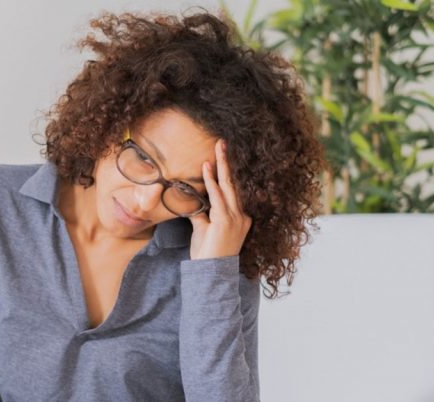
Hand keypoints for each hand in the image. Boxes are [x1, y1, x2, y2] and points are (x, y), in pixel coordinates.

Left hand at [187, 138, 252, 260]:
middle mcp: (241, 217)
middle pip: (233, 184)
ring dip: (220, 167)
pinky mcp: (225, 222)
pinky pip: (218, 198)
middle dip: (227, 163)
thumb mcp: (204, 231)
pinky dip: (212, 183)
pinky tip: (207, 169)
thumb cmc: (208, 255)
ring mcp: (235, 219)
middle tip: (222, 143)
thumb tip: (192, 203)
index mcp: (240, 219)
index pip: (232, 191)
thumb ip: (200, 215)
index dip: (225, 174)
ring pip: (227, 187)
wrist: (212, 273)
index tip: (220, 158)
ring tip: (216, 149)